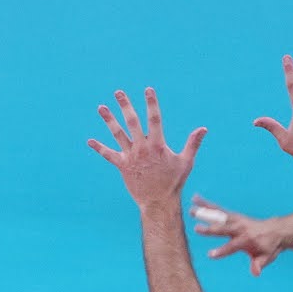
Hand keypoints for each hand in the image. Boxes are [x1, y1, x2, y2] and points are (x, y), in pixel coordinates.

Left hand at [88, 87, 205, 211]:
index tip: (148, 89)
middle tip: (118, 92)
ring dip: (109, 120)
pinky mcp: (122, 166)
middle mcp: (142, 148)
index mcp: (157, 145)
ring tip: (101, 107)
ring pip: (118, 134)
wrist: (158, 202)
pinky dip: (99, 148)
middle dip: (125, 105)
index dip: (151, 103)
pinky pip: (108, 155)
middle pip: (132, 122)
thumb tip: (203, 128)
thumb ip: (193, 143)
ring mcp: (131, 157)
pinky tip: (89, 141)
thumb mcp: (186, 162)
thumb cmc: (174, 182)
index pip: (154, 118)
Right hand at [192, 199, 285, 275]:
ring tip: (191, 211)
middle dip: (210, 229)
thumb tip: (256, 272)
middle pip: (223, 229)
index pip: (232, 246)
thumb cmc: (268, 247)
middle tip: (196, 229)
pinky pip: (218, 209)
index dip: (221, 251)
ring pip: (218, 216)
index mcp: (247, 239)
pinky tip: (195, 199)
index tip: (210, 255)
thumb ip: (259, 264)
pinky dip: (206, 204)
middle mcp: (240, 228)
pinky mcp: (232, 215)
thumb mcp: (266, 258)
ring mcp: (236, 220)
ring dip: (205, 213)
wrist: (276, 230)